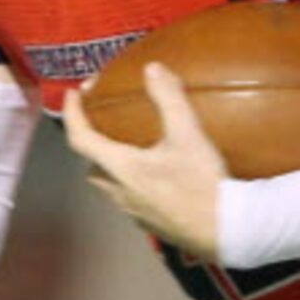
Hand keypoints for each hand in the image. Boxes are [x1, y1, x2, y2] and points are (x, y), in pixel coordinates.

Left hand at [60, 63, 223, 260]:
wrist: (226, 230)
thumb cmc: (202, 183)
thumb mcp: (188, 135)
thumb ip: (169, 98)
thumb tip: (153, 68)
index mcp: (121, 168)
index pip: (80, 139)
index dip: (72, 114)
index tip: (72, 96)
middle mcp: (120, 192)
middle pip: (91, 166)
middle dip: (89, 143)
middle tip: (101, 123)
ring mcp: (134, 212)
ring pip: (108, 186)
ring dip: (109, 165)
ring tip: (127, 148)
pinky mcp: (150, 224)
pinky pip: (129, 199)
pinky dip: (130, 182)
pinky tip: (154, 175)